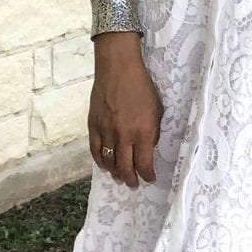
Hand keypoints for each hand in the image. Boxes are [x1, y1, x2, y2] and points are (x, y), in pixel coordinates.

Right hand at [89, 35, 162, 187]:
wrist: (118, 68)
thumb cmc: (142, 86)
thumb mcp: (157, 109)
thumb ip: (153, 131)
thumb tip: (148, 147)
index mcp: (143, 131)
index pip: (144, 163)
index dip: (147, 175)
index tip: (150, 179)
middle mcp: (124, 135)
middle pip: (125, 167)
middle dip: (130, 179)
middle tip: (133, 184)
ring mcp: (106, 131)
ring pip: (108, 162)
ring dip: (114, 173)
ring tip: (119, 177)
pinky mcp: (93, 125)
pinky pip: (95, 150)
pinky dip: (100, 161)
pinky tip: (105, 165)